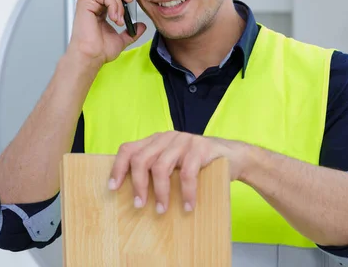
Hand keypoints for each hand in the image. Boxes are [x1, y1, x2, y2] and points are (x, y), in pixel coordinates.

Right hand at [66, 0, 146, 66]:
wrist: (91, 57)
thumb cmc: (100, 51)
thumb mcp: (122, 39)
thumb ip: (131, 32)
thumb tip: (141, 26)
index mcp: (101, 9)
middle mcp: (94, 3)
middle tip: (130, 1)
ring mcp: (89, 2)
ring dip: (119, 3)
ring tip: (120, 20)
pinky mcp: (85, 3)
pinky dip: (114, 5)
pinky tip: (115, 18)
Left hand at [108, 131, 249, 213]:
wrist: (234, 156)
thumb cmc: (199, 164)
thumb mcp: (174, 163)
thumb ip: (157, 168)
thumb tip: (134, 193)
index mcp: (156, 140)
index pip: (128, 149)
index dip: (118, 168)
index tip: (113, 188)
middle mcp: (167, 137)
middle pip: (141, 159)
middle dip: (138, 185)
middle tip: (140, 205)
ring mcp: (184, 140)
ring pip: (161, 167)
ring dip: (160, 193)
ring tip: (162, 210)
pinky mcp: (200, 148)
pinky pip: (187, 174)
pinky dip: (186, 193)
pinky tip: (188, 206)